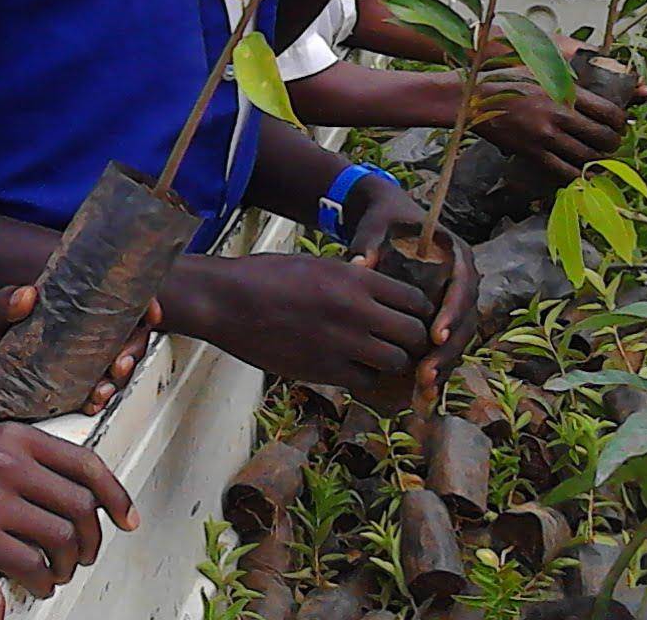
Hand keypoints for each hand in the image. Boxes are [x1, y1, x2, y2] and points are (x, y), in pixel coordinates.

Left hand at [0, 286, 159, 413]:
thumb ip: (2, 303)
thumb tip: (25, 295)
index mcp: (72, 306)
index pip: (119, 301)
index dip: (142, 306)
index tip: (150, 312)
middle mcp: (82, 333)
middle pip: (127, 337)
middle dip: (134, 350)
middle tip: (120, 362)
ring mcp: (77, 361)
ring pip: (115, 367)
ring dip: (119, 379)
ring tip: (102, 389)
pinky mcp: (68, 387)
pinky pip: (94, 393)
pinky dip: (99, 398)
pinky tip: (92, 403)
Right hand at [0, 423, 136, 597]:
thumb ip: (30, 463)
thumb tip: (84, 494)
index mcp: (12, 435)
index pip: (85, 463)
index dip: (116, 495)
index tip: (127, 518)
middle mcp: (4, 459)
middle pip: (80, 505)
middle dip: (92, 539)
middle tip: (84, 554)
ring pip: (62, 538)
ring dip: (68, 564)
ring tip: (58, 570)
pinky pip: (32, 564)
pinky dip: (44, 582)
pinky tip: (38, 583)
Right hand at [182, 250, 432, 392]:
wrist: (227, 301)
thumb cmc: (267, 276)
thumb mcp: (318, 264)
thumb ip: (353, 278)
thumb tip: (381, 294)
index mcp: (356, 278)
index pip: (415, 300)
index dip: (419, 311)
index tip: (412, 317)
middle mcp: (357, 311)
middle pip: (414, 335)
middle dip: (413, 340)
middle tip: (403, 342)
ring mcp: (342, 343)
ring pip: (395, 362)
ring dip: (392, 361)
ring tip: (379, 357)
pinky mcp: (323, 370)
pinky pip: (365, 381)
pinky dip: (365, 377)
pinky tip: (353, 368)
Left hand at [340, 175, 478, 396]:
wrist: (388, 221)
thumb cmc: (384, 222)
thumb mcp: (376, 227)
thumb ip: (370, 244)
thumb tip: (359, 264)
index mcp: (455, 254)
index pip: (463, 286)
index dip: (452, 312)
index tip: (436, 334)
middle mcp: (463, 280)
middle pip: (466, 320)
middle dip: (448, 349)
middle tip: (427, 374)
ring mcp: (455, 301)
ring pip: (459, 338)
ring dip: (444, 364)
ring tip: (425, 388)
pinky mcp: (443, 317)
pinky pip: (446, 345)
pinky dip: (437, 365)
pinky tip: (423, 391)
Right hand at [472, 69, 627, 180]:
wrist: (471, 98)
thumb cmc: (503, 79)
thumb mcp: (539, 68)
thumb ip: (566, 77)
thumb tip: (592, 83)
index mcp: (563, 91)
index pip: (608, 111)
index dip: (620, 121)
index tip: (619, 123)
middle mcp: (558, 115)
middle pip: (602, 137)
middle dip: (613, 142)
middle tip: (611, 141)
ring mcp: (545, 136)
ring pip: (587, 157)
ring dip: (600, 160)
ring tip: (600, 157)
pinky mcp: (532, 152)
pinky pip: (564, 171)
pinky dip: (579, 175)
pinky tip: (584, 173)